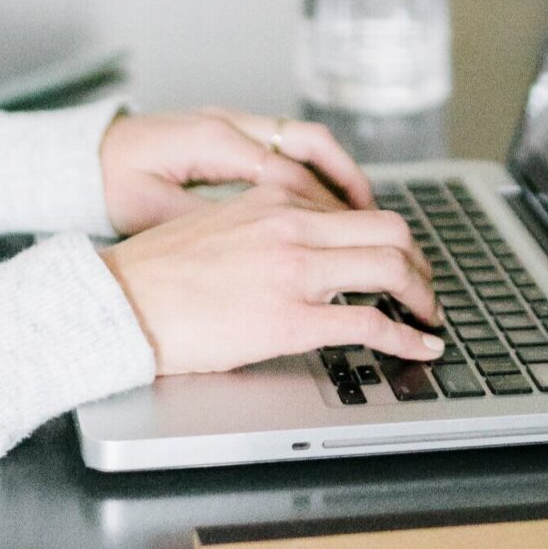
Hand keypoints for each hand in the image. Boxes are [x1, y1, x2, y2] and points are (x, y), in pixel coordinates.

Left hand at [98, 109, 374, 235]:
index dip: (324, 210)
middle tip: (376, 223)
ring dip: (339, 173)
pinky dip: (316, 171)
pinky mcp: (232, 129)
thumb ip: (205, 221)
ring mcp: (234, 121)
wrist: (84, 156)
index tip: (350, 242)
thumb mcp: (150, 212)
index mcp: (211, 142)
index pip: (286, 173)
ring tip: (364, 214)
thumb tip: (255, 243)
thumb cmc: (113, 185)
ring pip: (306, 138)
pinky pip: (289, 144)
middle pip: (310, 143)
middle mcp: (230, 123)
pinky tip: (327, 203)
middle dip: (349, 182)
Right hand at [100, 185, 444, 375]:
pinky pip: (369, 324)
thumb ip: (267, 227)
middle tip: (424, 287)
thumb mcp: (221, 226)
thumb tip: (303, 247)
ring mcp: (294, 272)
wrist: (118, 303)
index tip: (401, 257)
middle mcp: (293, 226)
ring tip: (429, 317)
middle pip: (391, 230)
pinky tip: (421, 347)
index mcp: (275, 201)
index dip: (391, 237)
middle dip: (420, 261)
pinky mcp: (290, 320)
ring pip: (391, 268)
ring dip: (423, 295)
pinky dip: (407, 337)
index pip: (358, 208)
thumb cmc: (156, 275)